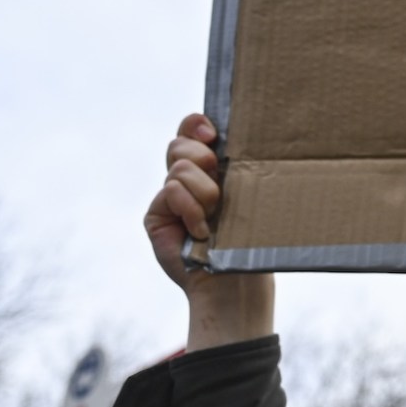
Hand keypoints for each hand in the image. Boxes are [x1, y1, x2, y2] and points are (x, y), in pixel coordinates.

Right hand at [145, 114, 273, 350]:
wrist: (235, 281)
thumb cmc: (249, 240)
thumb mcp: (248, 195)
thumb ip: (237, 165)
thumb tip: (234, 135)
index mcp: (208, 168)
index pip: (191, 129)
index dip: (196, 125)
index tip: (214, 136)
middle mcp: (184, 180)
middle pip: (180, 144)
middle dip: (203, 158)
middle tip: (220, 189)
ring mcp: (167, 198)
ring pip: (180, 167)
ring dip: (205, 192)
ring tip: (214, 217)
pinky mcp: (156, 215)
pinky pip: (171, 190)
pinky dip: (191, 209)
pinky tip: (200, 232)